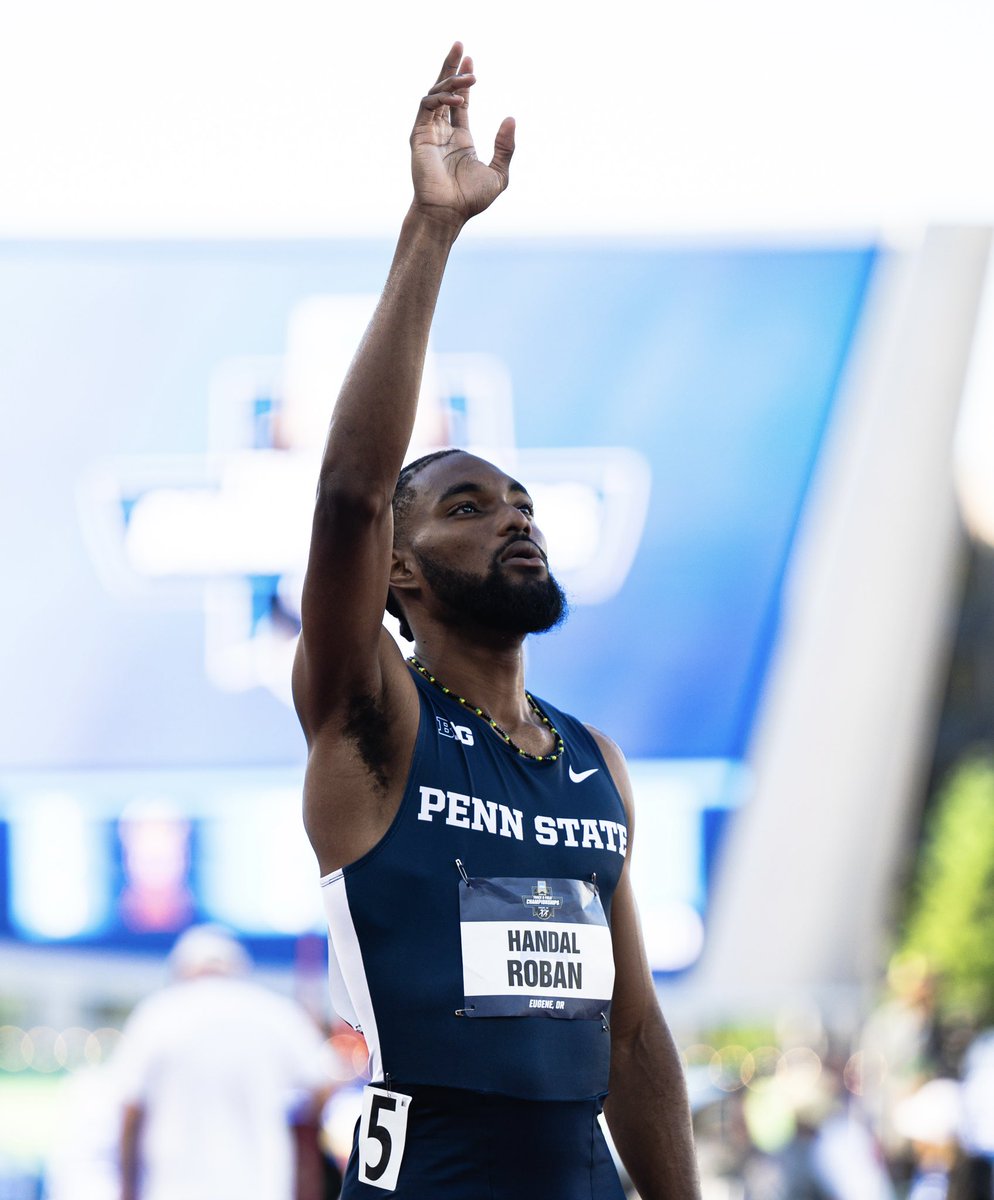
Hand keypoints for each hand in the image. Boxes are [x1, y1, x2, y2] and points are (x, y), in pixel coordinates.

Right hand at [410, 42, 514, 226]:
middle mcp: (443, 133)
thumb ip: (506, 147)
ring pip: (435, 93)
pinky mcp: (419, 136)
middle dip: (451, 66)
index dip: (464, 81)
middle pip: (444, 90)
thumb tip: (511, 118)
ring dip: (452, 80)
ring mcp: (429, 133)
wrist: (448, 213)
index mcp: (460, 139)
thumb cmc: (470, 200)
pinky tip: (460, 99)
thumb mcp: (499, 173)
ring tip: (470, 75)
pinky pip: (428, 106)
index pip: (460, 102)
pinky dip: (442, 98)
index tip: (470, 59)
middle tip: (460, 44)